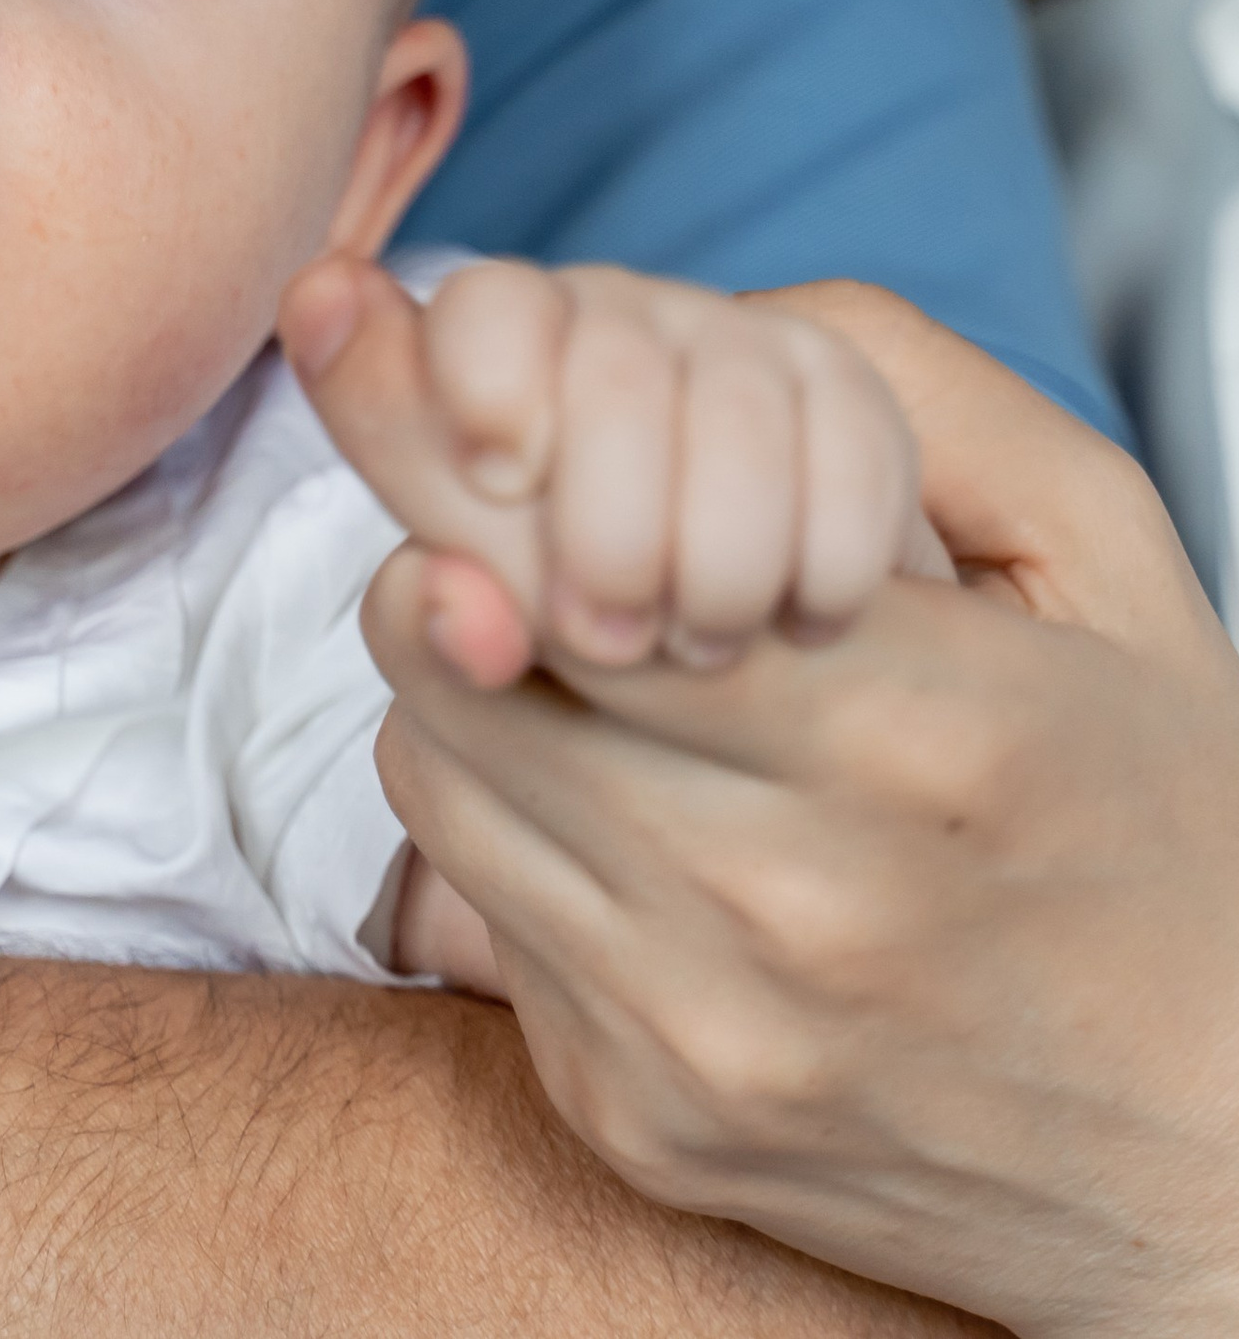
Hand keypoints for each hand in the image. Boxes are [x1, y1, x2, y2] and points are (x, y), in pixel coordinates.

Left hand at [319, 275, 1238, 1336]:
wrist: (1227, 1172)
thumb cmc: (1168, 831)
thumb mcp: (1110, 569)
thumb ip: (914, 401)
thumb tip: (701, 316)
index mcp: (919, 730)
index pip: (571, 562)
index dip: (430, 442)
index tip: (337, 320)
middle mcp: (790, 898)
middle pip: (467, 663)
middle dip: (445, 547)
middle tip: (483, 508)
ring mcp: (701, 1032)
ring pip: (438, 772)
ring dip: (460, 679)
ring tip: (576, 662)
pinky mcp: (639, 1121)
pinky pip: (466, 906)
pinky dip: (495, 817)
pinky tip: (611, 800)